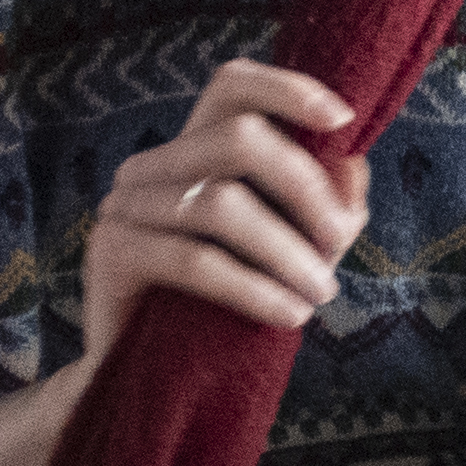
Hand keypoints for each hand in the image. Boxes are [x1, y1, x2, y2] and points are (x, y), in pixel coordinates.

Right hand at [77, 65, 373, 372]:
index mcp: (192, 153)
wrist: (155, 379)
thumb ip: (326, 210)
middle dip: (303, 187)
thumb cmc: (225, 308)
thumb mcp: (292, 253)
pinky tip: (289, 315)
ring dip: (286, 251)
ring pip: (220, 204)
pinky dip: (252, 287)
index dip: (286, 88)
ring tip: (320, 294)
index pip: (232, 85)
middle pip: (236, 138)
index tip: (341, 120)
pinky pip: (193, 259)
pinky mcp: (112, 252)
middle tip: (338, 242)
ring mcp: (125, 205)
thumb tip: (353, 165)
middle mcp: (152, 167)